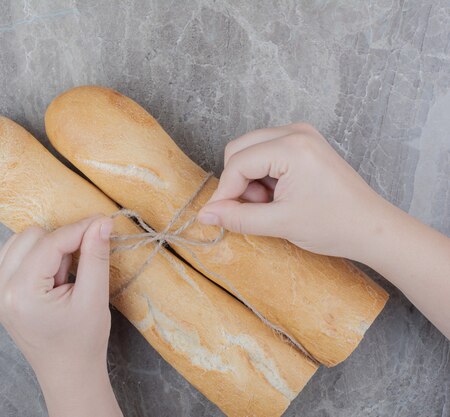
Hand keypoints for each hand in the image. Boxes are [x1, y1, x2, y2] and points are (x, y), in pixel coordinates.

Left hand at [0, 215, 122, 416]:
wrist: (67, 372)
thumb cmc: (82, 341)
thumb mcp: (94, 298)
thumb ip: (96, 256)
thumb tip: (101, 222)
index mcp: (21, 293)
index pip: (51, 243)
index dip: (80, 228)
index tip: (104, 222)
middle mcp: (0, 288)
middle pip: (32, 235)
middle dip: (61, 244)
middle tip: (77, 270)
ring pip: (21, 240)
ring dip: (48, 248)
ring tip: (63, 278)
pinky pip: (14, 253)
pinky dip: (36, 255)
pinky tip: (50, 277)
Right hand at [197, 123, 386, 259]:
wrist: (371, 227)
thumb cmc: (334, 225)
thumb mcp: (279, 223)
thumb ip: (238, 217)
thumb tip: (205, 214)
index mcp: (292, 146)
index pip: (237, 163)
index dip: (225, 192)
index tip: (221, 216)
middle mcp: (295, 131)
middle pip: (238, 149)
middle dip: (237, 182)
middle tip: (254, 208)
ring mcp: (300, 134)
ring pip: (250, 150)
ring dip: (249, 179)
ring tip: (270, 203)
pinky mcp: (303, 142)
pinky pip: (265, 152)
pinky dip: (262, 175)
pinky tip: (278, 195)